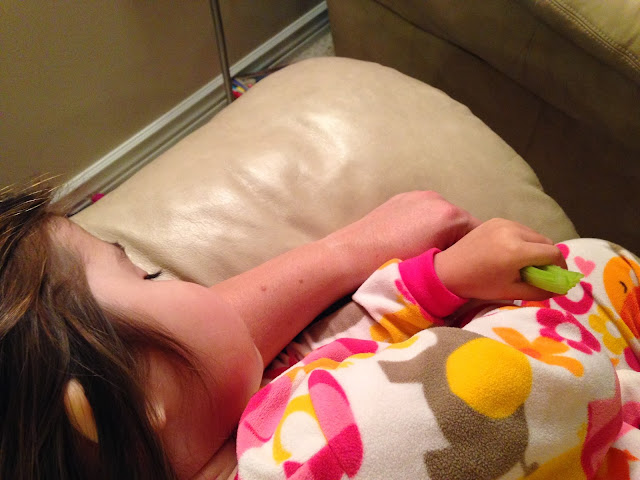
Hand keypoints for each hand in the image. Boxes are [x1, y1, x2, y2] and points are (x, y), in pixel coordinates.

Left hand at [323, 191, 480, 283]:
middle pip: (462, 224)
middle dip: (459, 244)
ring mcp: (417, 196)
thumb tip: (469, 264)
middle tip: (449, 266)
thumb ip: (459, 261)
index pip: (481, 235)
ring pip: (443, 218)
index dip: (478, 256)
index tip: (471, 272)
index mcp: (450, 214)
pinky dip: (425, 226)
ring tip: (428, 255)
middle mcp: (437, 199)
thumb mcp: (435, 267)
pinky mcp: (401, 198)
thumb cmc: (393, 266)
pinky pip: (424, 212)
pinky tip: (411, 243)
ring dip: (442, 234)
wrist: (351, 257)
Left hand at [434, 218, 566, 299]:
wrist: (448, 270)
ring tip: (523, 263)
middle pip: (546, 241)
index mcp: (517, 250)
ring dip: (536, 248)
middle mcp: (513, 231)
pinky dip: (523, 240)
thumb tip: (562, 287)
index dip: (560, 267)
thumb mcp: (512, 291)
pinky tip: (510, 253)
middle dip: (547, 258)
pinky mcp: (496, 220)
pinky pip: (520, 229)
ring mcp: (504, 222)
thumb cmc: (479, 285)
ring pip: (534, 234)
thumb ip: (541, 289)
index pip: (553, 253)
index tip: (555, 278)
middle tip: (539, 272)